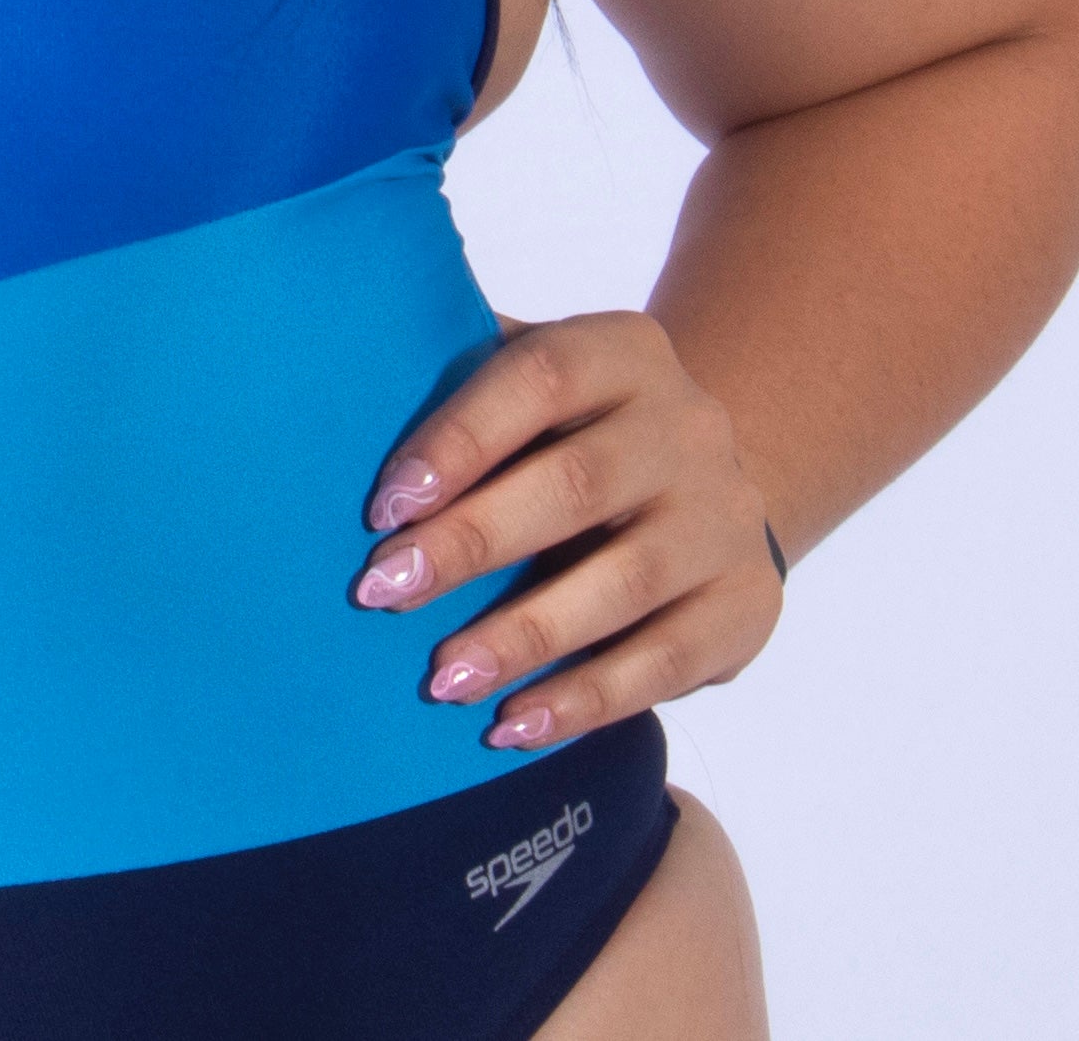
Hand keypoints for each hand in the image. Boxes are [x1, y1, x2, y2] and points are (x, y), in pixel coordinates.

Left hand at [349, 309, 788, 752]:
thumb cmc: (571, 435)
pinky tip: (512, 726)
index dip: (459, 437)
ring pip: (624, 582)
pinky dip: (585, 700)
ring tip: (442, 679)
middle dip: (472, 542)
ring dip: (524, 637)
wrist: (706, 489)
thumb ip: (454, 375)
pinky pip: (665, 661)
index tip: (382, 506)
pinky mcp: (746, 606)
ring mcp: (726, 518)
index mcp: (623, 351)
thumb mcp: (531, 388)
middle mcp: (689, 427)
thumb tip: (333, 384)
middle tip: (379, 593)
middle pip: (577, 484)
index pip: (540, 376)